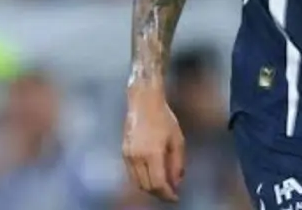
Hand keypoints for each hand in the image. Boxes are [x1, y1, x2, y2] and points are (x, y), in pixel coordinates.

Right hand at [122, 81, 184, 201]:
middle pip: (147, 187)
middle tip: (171, 194)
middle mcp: (137, 157)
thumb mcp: (178, 140)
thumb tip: (176, 183)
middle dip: (159, 194)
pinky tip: (153, 176)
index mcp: (152, 153)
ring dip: (150, 188)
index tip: (176, 198)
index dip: (167, 195)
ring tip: (163, 187)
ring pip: (138, 182)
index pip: (158, 184)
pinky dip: (143, 180)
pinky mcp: (123, 153)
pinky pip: (132, 174)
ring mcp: (128, 155)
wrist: (144, 102)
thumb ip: (177, 164)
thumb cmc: (164, 119)